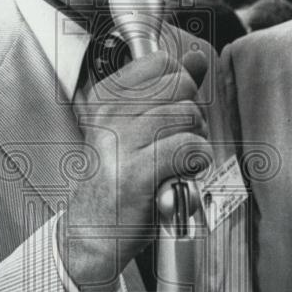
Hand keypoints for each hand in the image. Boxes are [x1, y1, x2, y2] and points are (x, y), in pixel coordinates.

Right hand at [59, 49, 210, 291]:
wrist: (93, 233)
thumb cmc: (119, 179)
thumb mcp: (138, 126)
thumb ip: (170, 89)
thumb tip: (198, 57)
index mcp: (106, 96)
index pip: (162, 62)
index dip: (180, 86)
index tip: (168, 113)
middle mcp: (109, 113)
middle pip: (181, 86)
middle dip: (192, 114)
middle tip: (175, 142)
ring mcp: (121, 142)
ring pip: (189, 116)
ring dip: (194, 141)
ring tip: (174, 161)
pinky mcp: (138, 173)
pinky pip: (191, 148)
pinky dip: (196, 164)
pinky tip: (178, 175)